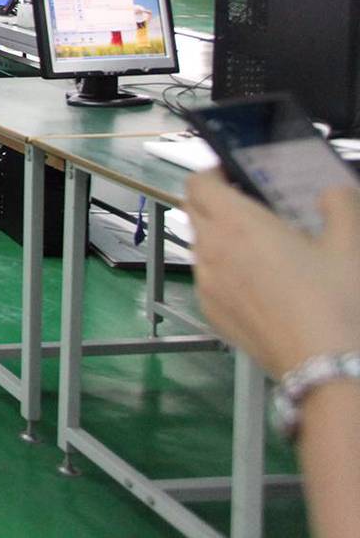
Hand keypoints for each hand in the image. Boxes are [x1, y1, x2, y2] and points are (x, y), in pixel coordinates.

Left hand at [187, 170, 359, 378]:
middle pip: (194, 211)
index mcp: (237, 224)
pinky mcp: (211, 313)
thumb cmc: (334, 304)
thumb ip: (338, 206)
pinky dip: (223, 271)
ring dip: (219, 237)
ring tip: (260, 248)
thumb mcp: (349, 245)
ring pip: (199, 246)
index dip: (212, 173)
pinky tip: (259, 283)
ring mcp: (206, 284)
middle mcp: (211, 250)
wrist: (325, 366)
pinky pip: (207, 279)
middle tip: (250, 207)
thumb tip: (332, 193)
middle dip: (215, 202)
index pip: (198, 183)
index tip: (234, 174)